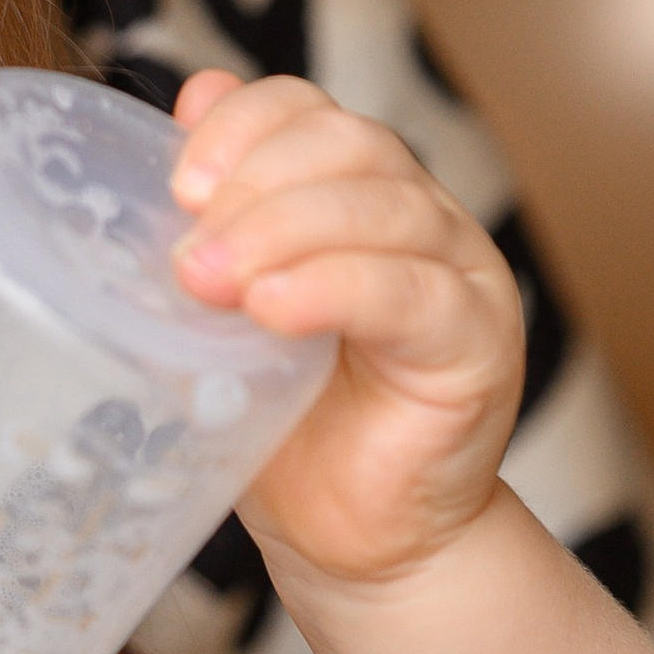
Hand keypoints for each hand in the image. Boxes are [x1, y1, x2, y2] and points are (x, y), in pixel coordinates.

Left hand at [169, 70, 525, 589]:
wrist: (347, 541)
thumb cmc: (284, 431)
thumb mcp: (217, 328)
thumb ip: (203, 239)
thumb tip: (173, 124)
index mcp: (350, 195)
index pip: (309, 112)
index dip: (244, 124)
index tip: (180, 181)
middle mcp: (415, 218)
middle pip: (349, 143)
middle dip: (255, 183)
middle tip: (187, 254)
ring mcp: (458, 273)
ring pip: (383, 206)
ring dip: (283, 233)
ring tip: (210, 284)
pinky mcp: (480, 341)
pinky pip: (414, 292)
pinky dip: (337, 287)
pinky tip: (275, 310)